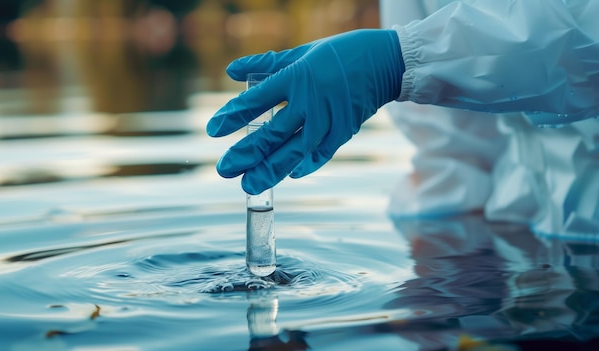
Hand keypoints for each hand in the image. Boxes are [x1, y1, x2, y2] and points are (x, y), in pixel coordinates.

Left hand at [206, 29, 404, 193]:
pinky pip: (322, 154)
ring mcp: (329, 118)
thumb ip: (264, 64)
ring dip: (271, 169)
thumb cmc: (339, 53)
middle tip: (225, 169)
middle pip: (273, 133)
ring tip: (249, 185)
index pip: (257, 100)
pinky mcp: (345, 130)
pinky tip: (291, 176)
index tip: (212, 130)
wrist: (385, 61)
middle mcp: (310, 100)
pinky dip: (306, 166)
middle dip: (246, 153)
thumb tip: (231, 71)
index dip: (233, 115)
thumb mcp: (300, 53)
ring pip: (295, 150)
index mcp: (296, 76)